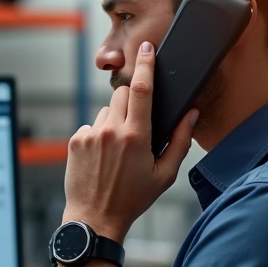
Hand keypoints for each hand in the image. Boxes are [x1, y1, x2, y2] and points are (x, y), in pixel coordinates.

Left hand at [62, 41, 197, 241]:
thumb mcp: (165, 174)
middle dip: (132, 101)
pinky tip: (102, 157)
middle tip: (137, 126)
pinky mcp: (76, 140)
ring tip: (118, 150)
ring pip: (107, 110)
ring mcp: (91, 135)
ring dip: (115, 121)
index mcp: (136, 137)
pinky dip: (99, 134)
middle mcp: (111, 131)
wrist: (95, 218)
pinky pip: (92, 125)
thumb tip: (191, 115)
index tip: (147, 48)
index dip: (146, 65)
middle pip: (123, 93)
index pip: (142, 90)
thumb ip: (180, 141)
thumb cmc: (132, 199)